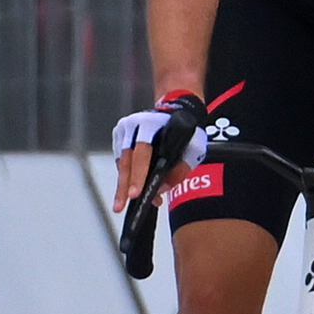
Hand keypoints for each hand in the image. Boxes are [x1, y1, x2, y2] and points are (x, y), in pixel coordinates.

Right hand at [111, 92, 204, 207]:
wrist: (176, 109)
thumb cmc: (186, 128)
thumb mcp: (194, 145)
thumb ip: (182, 167)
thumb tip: (162, 189)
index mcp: (151, 124)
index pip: (142, 153)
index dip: (138, 175)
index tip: (135, 194)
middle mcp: (133, 126)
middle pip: (126, 160)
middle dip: (124, 186)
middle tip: (121, 205)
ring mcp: (123, 130)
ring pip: (121, 162)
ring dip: (124, 184)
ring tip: (124, 202)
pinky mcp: (119, 136)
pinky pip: (121, 159)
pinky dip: (127, 174)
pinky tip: (132, 186)